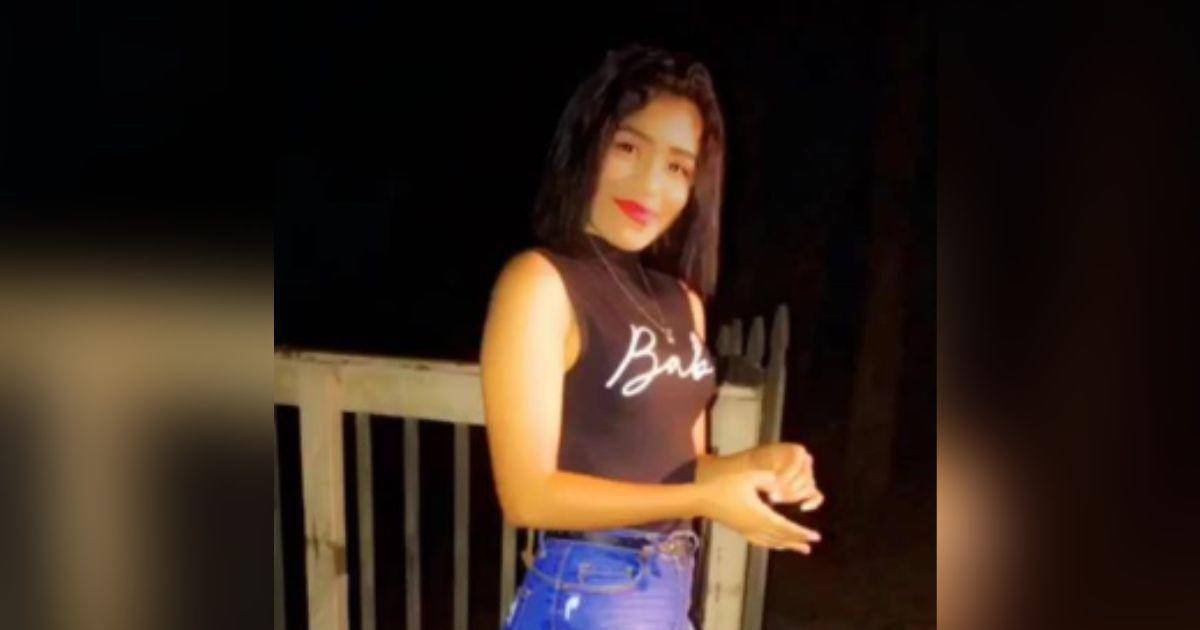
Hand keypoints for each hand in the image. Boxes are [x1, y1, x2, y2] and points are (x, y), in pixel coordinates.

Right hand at [698, 469, 820, 553]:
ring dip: (787, 545)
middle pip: (781, 537)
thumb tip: (781, 483)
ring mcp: (747, 530)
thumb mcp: (749, 476)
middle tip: (811, 546)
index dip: (801, 532)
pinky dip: (772, 544)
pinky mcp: (740, 530)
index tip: (815, 537)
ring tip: (799, 549)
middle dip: (797, 541)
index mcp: (760, 515)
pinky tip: (775, 544)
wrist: (700, 498)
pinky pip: (760, 541)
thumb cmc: (724, 485)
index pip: (786, 526)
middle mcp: (755, 527)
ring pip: (771, 541)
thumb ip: (768, 479)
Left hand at [749, 442, 823, 511]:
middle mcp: (806, 461)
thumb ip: (768, 472)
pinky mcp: (808, 489)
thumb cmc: (753, 466)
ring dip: (792, 496)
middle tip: (770, 495)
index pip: (795, 467)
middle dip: (787, 489)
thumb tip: (774, 489)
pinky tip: (802, 507)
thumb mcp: (758, 464)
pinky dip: (812, 502)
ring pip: (808, 487)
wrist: (750, 471)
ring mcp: (808, 475)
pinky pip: (817, 496)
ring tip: (773, 498)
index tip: (770, 486)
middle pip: (804, 478)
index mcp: (796, 451)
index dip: (783, 478)